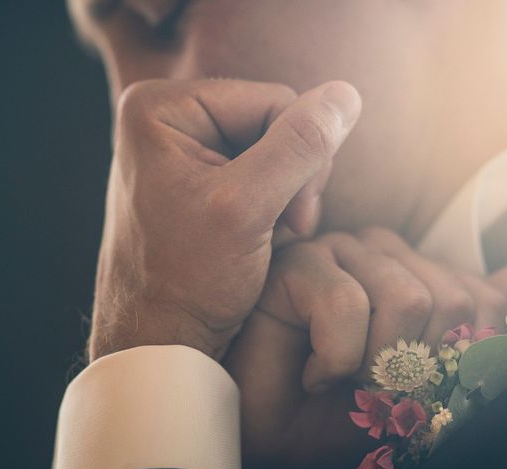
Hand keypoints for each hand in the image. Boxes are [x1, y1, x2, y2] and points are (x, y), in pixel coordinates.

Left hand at [89, 79, 361, 361]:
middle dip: (294, 178)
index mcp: (163, 108)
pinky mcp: (201, 178)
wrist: (160, 337)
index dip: (301, 156)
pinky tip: (264, 236)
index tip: (295, 217)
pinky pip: (262, 174)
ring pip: (276, 150)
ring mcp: (186, 149)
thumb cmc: (188, 279)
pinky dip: (276, 206)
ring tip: (271, 236)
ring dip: (289, 195)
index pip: (274, 100)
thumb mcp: (248, 208)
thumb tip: (346, 94)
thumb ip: (300, 147)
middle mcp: (170, 120)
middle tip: (285, 227)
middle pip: (275, 122)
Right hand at [224, 228, 506, 468]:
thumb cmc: (343, 411)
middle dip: (416, 369)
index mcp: (414, 271)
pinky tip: (312, 371)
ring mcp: (340, 251)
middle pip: (449, 298)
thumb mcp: (425, 383)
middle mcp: (381, 253)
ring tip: (343, 381)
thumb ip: (475, 328)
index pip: (479, 298)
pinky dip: (335, 359)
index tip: (416, 394)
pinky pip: (346, 304)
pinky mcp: (298, 262)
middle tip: (374, 392)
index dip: (455, 363)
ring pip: (406, 299)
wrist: (276, 436)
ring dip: (378, 368)